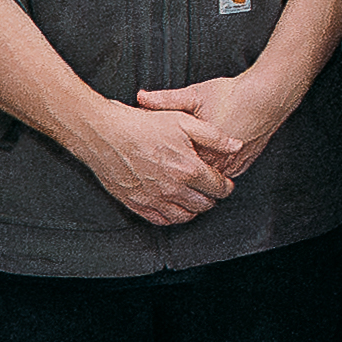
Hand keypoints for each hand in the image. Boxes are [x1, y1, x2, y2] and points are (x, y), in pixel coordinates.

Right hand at [73, 94, 251, 233]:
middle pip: (204, 204)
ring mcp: (154, 199)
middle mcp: (173, 188)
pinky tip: (174, 206)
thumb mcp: (183, 121)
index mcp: (188, 169)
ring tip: (194, 198)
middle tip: (210, 190)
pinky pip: (161, 220)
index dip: (225, 185)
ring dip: (193, 209)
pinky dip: (172, 216)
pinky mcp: (137, 204)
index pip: (218, 188)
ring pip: (184, 216)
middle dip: (211, 198)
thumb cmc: (142, 124)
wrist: (104, 133)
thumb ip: (214, 136)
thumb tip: (237, 145)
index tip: (224, 182)